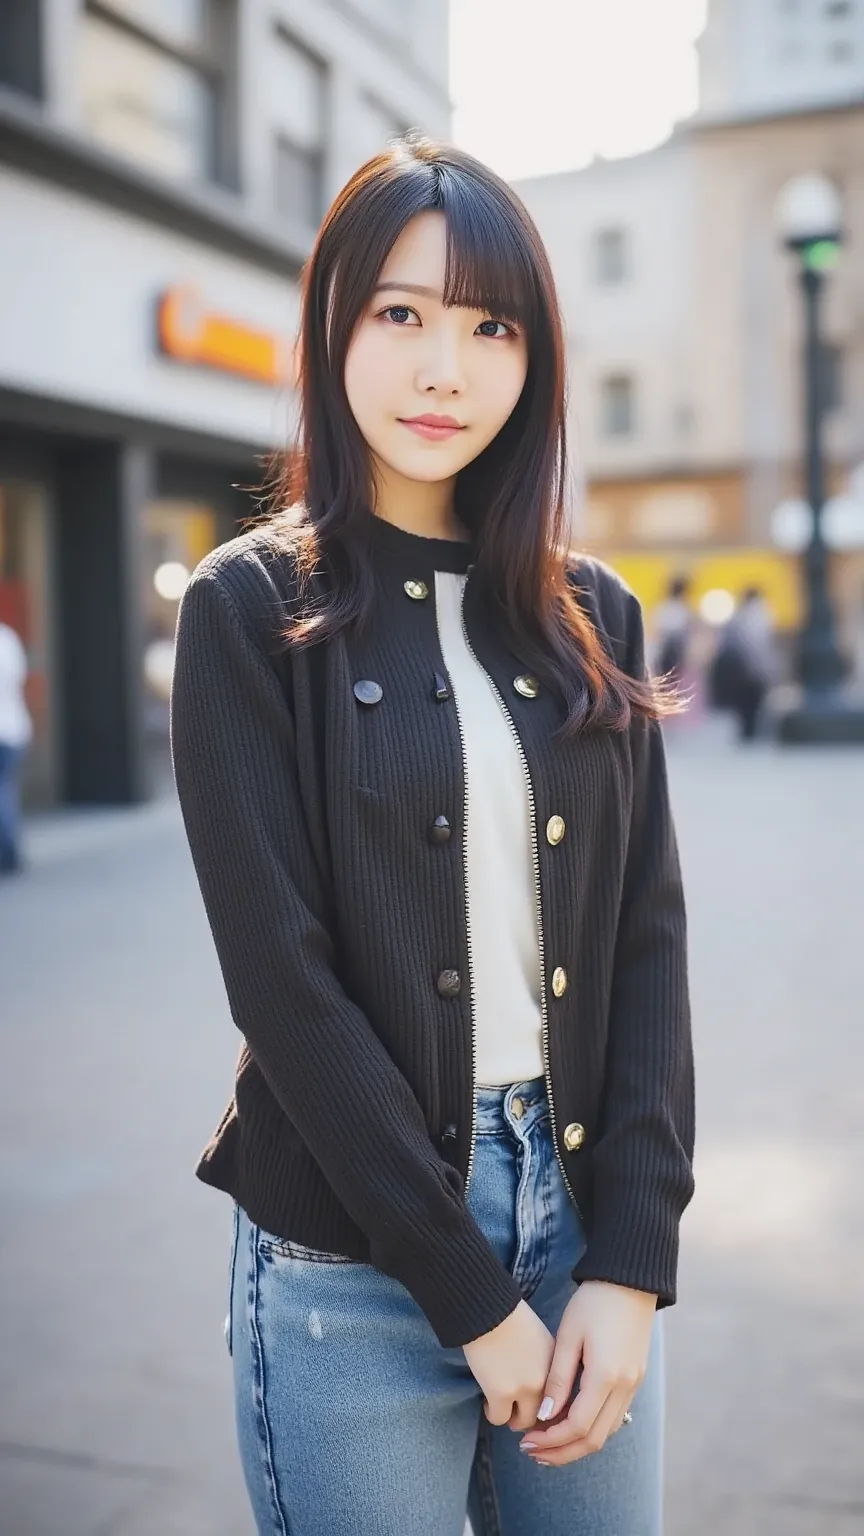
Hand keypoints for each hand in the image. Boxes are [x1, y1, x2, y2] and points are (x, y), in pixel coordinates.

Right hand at [462, 1300, 555, 1429]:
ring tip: (502, 1405)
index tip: (536, 1408)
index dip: (548, 1407)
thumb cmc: (510, 1318)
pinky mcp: (500, 1394)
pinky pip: (499, 1418)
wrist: (488, 1309)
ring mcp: (524, 1389)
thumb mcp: (541, 1340)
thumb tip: (541, 1387)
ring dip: (512, 1416)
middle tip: (518, 1411)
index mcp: (557, 1365)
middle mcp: (545, 1380)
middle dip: (531, 1416)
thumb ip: (545, 1364)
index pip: (561, 1401)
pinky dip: (492, 1413)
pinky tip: (487, 1401)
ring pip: (522, 1422)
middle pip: (544, 1416)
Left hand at [518, 1282, 655, 1466]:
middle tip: (532, 1451)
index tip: (526, 1440)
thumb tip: (544, 1416)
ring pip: (607, 1432)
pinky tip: (570, 1423)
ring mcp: (633, 1385)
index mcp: (605, 1376)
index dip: (550, 1440)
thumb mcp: (569, 1336)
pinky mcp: (635, 1378)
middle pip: (594, 1439)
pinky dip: (592, 1428)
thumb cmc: (594, 1303)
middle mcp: (624, 1387)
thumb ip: (558, 1379)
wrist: (630, 1279)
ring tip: (547, 1443)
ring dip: (577, 1444)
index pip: (577, 1427)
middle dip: (562, 1452)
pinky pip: (614, 1417)